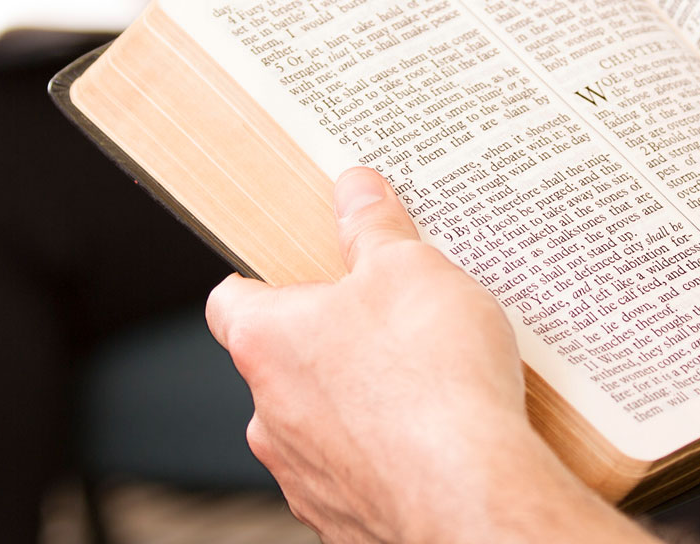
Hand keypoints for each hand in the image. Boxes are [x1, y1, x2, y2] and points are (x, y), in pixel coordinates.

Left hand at [207, 167, 651, 542]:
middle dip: (329, 348)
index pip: (230, 302)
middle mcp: (268, 415)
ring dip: (356, 408)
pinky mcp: (343, 522)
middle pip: (281, 367)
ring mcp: (302, 476)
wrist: (469, 493)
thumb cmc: (432, 381)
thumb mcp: (411, 269)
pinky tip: (433, 445)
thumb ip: (375, 227)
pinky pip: (355, 479)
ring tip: (424, 387)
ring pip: (316, 428)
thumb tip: (357, 189)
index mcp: (267, 342)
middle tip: (388, 326)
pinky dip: (383, 461)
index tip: (292, 275)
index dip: (260, 284)